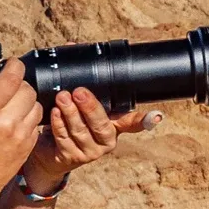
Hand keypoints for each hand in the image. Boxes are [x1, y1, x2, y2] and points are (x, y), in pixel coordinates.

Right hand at [0, 61, 42, 205]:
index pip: (12, 78)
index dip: (14, 66)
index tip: (10, 64)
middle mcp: (6, 122)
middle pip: (28, 89)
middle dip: (19, 83)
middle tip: (8, 86)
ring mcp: (20, 135)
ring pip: (36, 104)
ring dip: (27, 100)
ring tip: (12, 103)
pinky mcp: (28, 146)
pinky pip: (37, 122)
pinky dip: (29, 117)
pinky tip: (15, 120)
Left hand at [21, 88, 153, 194]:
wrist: (51, 151)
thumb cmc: (72, 122)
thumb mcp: (83, 105)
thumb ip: (86, 85)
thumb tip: (74, 50)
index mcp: (115, 125)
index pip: (134, 123)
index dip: (146, 120)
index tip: (157, 116)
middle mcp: (107, 141)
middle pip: (102, 126)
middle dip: (90, 107)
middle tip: (79, 92)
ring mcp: (90, 152)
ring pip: (81, 132)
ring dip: (70, 113)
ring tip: (62, 97)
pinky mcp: (72, 158)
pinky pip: (65, 139)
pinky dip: (58, 125)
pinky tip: (54, 112)